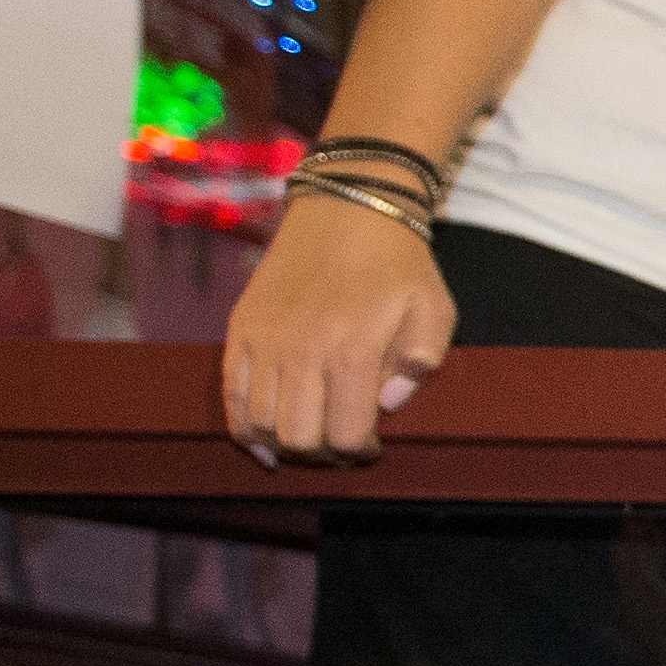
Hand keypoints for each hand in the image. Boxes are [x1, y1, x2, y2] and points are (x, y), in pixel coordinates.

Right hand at [220, 194, 454, 464]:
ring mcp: (265, 341)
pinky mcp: (240, 329)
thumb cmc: (399, 264)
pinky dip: (243, 428)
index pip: (345, 435)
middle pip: (300, 438)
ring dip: (286, 445)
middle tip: (340, 447)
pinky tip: (262, 444)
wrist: (346, 209)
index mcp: (353, 351)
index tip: (371, 446)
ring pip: (262, 423)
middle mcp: (302, 351)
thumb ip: (421, 363)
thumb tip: (388, 406)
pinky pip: (231, 395)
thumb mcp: (434, 309)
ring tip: (310, 440)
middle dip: (324, 456)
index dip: (359, 453)